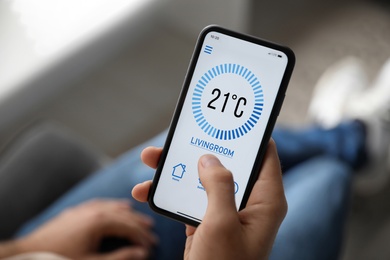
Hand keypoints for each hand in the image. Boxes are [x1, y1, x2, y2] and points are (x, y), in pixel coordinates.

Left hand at [17, 199, 157, 259]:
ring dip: (128, 213)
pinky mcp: (74, 213)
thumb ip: (119, 257)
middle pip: (123, 214)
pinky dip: (111, 206)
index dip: (142, 237)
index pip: (129, 226)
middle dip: (139, 224)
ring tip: (139, 218)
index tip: (152, 245)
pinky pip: (99, 204)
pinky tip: (115, 207)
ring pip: (112, 207)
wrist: (27, 254)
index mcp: (99, 221)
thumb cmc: (60, 259)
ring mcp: (83, 210)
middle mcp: (93, 211)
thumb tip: (141, 253)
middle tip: (151, 232)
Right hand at [132, 139, 286, 259]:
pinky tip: (146, 191)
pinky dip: (170, 194)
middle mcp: (248, 203)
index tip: (231, 118)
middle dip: (199, 150)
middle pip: (226, 164)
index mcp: (265, 200)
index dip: (250, 135)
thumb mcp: (222, 223)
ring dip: (177, 171)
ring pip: (203, 180)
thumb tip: (209, 158)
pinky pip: (189, 199)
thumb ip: (218, 186)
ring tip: (150, 160)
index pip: (265, 156)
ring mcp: (226, 212)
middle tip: (178, 137)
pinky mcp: (208, 222)